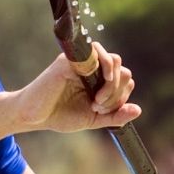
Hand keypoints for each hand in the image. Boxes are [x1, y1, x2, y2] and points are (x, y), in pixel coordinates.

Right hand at [13, 42, 140, 133]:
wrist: (35, 117)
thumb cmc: (60, 116)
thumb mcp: (94, 119)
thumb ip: (115, 116)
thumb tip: (138, 110)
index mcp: (99, 80)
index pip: (124, 78)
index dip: (121, 95)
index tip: (104, 111)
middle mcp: (93, 67)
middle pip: (122, 69)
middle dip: (117, 92)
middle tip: (99, 106)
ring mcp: (81, 61)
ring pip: (114, 60)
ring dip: (112, 85)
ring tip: (97, 102)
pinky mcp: (70, 59)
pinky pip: (96, 53)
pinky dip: (104, 70)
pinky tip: (95, 92)